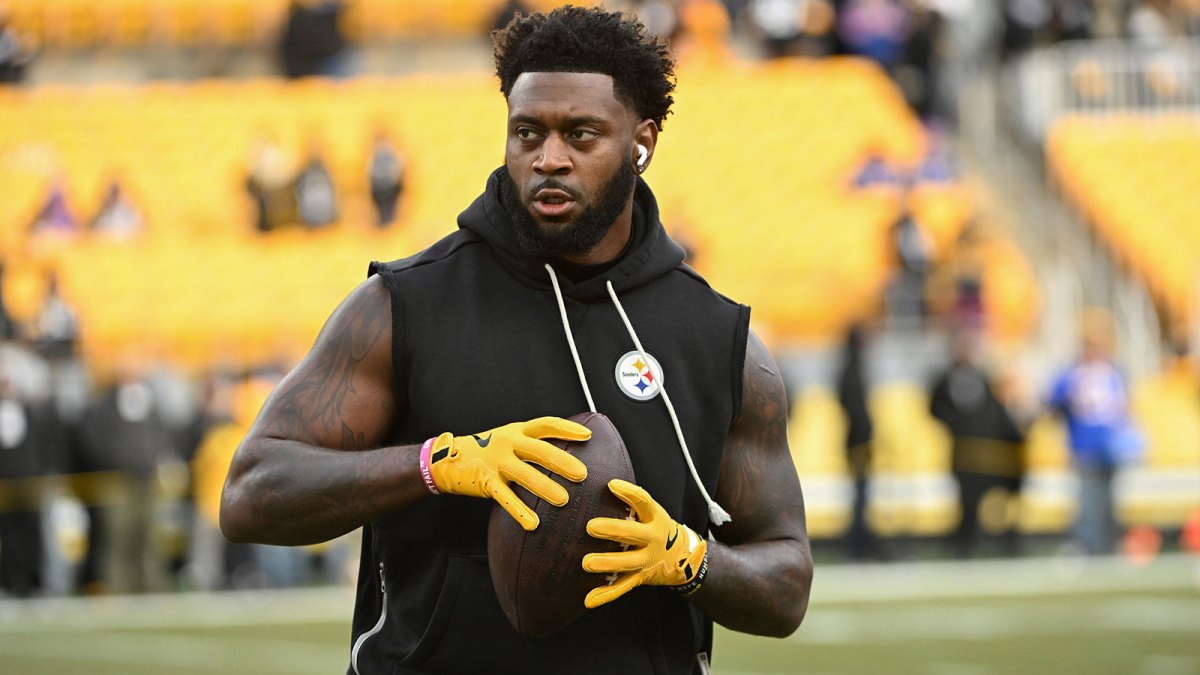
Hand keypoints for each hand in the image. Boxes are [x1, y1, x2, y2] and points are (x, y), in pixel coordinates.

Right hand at [425, 417, 588, 530]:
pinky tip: (533, 524)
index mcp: (517, 430)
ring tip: (563, 500)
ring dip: (545, 487)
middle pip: (538, 450)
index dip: (567, 429)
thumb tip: (567, 452)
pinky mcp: (486, 481)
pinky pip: (506, 498)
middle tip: (582, 474)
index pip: (545, 425)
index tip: (587, 435)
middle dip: (562, 462)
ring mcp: (496, 462)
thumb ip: (533, 442)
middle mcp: (507, 442)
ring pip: (524, 474)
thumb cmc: (487, 450)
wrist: (448, 459)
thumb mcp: (509, 438)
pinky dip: (520, 512)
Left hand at [581, 479, 707, 608]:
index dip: (629, 492)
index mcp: (655, 518)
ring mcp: (647, 560)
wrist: (685, 557)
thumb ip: (632, 503)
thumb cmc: (658, 528)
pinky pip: (622, 587)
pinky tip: (589, 599)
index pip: (643, 501)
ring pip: (626, 562)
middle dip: (612, 530)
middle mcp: (653, 539)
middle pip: (632, 534)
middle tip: (591, 527)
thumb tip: (602, 483)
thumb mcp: (653, 513)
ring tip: (587, 563)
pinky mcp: (641, 577)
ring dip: (606, 563)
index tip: (611, 485)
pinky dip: (606, 594)